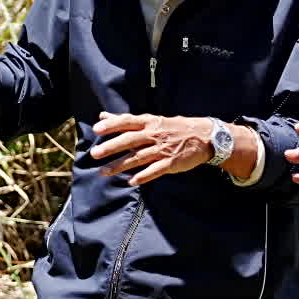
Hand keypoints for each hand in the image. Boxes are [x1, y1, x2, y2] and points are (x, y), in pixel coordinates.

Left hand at [88, 112, 212, 185]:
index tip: (97, 129)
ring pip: (138, 157)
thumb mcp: (151, 119)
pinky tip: (131, 182)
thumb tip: (103, 116)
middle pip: (130, 140)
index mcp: (149, 122)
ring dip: (120, 165)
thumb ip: (126, 120)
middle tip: (95, 154)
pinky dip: (144, 176)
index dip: (112, 125)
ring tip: (104, 171)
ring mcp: (162, 149)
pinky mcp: (171, 162)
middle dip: (112, 147)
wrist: (204, 136)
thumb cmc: (173, 127)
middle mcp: (154, 134)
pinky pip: (155, 170)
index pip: (127, 122)